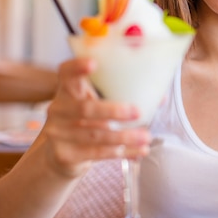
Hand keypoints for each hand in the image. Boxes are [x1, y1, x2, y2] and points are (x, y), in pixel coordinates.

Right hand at [40, 58, 151, 177]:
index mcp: (67, 90)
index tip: (94, 62)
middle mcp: (59, 109)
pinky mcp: (64, 155)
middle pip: (85, 108)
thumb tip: (159, 97)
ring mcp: (58, 133)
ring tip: (146, 136)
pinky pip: (97, 153)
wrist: (61, 155)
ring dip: (124, 136)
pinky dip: (122, 152)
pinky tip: (139, 151)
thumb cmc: (86, 122)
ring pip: (96, 134)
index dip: (77, 67)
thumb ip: (121, 97)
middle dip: (113, 111)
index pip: (66, 73)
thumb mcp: (96, 104)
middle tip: (137, 112)